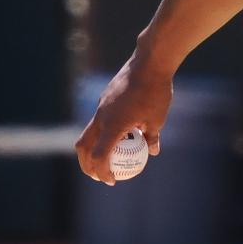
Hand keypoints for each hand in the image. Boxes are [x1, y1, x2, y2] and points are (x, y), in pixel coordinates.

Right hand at [75, 56, 171, 184]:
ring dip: (94, 147)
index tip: (111, 181)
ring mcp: (101, 105)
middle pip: (84, 146)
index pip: (100, 156)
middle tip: (98, 176)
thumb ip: (152, 137)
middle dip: (87, 164)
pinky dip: (104, 131)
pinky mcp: (105, 97)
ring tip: (108, 158)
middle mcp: (101, 116)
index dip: (102, 172)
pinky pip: (100, 119)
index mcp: (113, 125)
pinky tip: (120, 132)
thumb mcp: (158, 119)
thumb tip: (152, 152)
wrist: (150, 62)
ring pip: (90, 131)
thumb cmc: (156, 92)